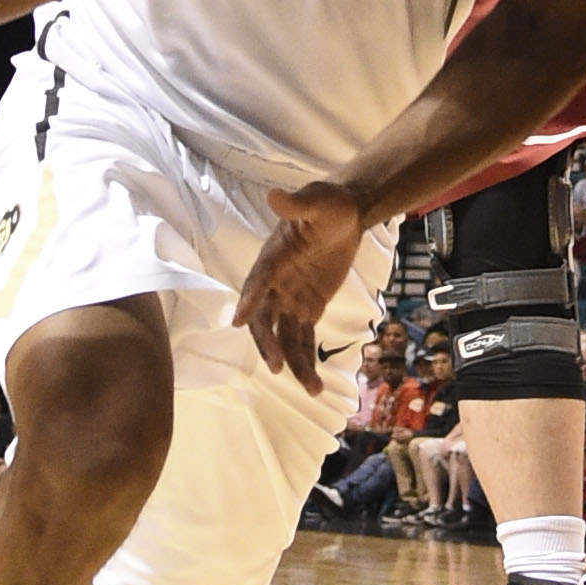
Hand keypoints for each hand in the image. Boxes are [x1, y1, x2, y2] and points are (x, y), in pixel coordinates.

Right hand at [231, 181, 364, 390]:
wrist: (346, 215)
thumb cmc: (329, 204)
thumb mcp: (317, 201)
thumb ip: (297, 204)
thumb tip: (275, 195)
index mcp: (273, 258)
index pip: (258, 280)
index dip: (249, 298)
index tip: (239, 320)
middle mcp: (275, 283)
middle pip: (264, 319)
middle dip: (268, 343)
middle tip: (277, 367)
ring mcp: (290, 299)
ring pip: (285, 337)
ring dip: (294, 363)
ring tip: (311, 389)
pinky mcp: (308, 308)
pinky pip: (303, 339)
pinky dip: (307, 360)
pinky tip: (315, 384)